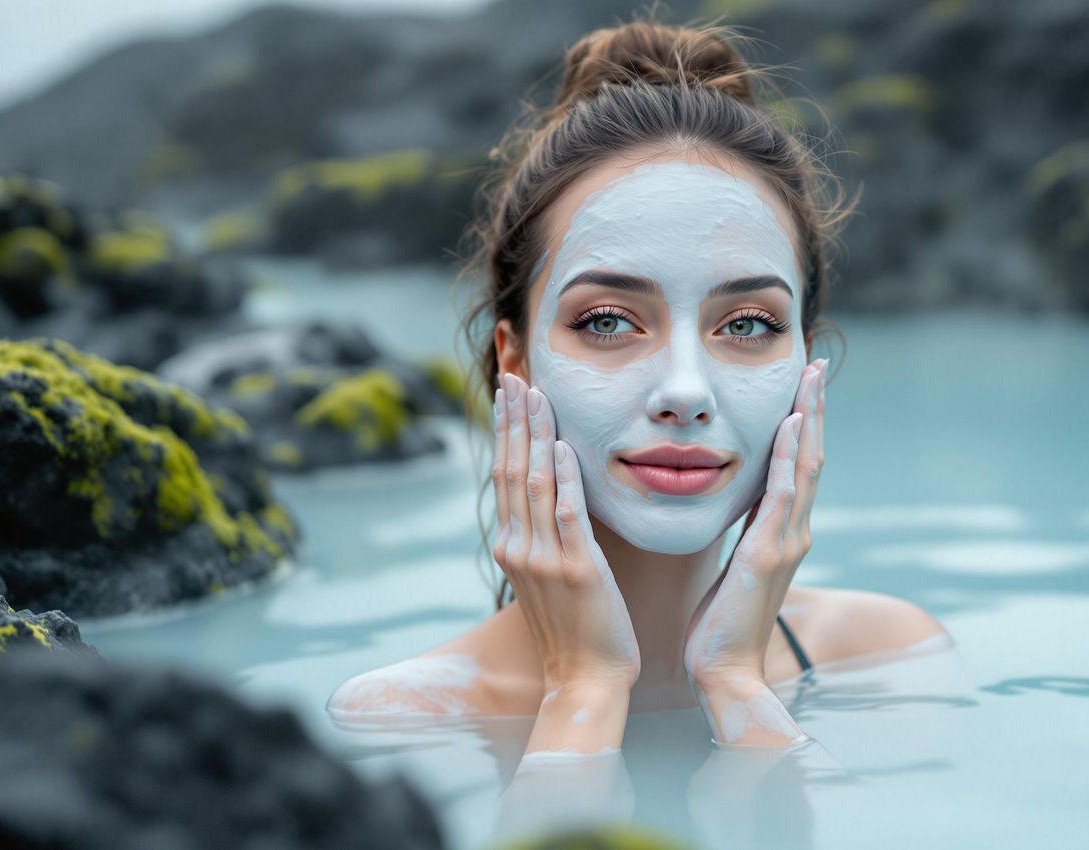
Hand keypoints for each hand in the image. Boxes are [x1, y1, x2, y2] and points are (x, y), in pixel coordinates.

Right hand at [492, 373, 640, 694]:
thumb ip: (545, 533)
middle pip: (511, 469)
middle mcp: (519, 547)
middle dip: (513, 419)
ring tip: (535, 394)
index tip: (508, 392)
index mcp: (511, 546)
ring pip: (533, 483)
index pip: (504, 474)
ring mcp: (545, 559)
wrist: (585, 679)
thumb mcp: (550, 575)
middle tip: (513, 375)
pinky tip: (562, 446)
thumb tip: (552, 490)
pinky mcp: (577, 570)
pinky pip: (566, 514)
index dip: (505, 430)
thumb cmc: (575, 628)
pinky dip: (562, 478)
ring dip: (534, 435)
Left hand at [683, 359, 825, 743]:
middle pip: (809, 456)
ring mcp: (785, 542)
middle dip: (814, 408)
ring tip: (811, 377)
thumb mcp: (733, 567)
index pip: (796, 466)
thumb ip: (742, 535)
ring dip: (809, 418)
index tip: (800, 385)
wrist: (724, 671)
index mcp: (781, 533)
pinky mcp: (767, 554)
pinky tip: (791, 425)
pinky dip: (789, 457)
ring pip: (804, 466)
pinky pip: (782, 495)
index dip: (801, 424)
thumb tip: (736, 508)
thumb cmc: (720, 625)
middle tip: (814, 364)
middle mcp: (792, 531)